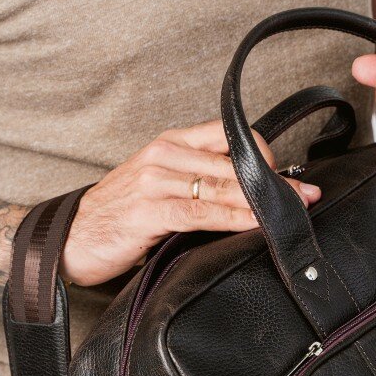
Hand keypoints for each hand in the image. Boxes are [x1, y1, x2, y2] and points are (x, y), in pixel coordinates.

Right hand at [60, 120, 321, 285]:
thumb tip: (250, 198)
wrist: (69, 239)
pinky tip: (255, 225)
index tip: (292, 180)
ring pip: (223, 187)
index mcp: (172, 142)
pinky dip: (234, 219)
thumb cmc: (118, 217)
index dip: (266, 156)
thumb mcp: (161, 188)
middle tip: (306, 198)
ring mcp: (155, 180)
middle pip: (234, 163)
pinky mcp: (148, 210)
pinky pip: (201, 212)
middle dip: (275, 183)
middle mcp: (165, 154)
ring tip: (292, 212)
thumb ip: (199, 184)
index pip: (232, 136)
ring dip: (261, 202)